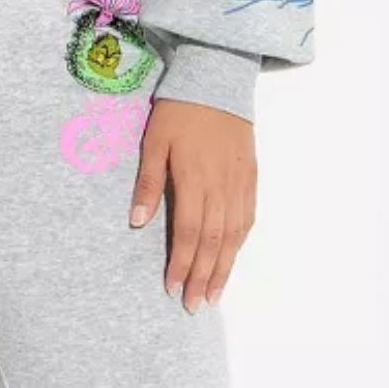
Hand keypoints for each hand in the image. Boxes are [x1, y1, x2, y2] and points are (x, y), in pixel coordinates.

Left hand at [129, 98, 256, 311]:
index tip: (173, 288)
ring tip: (214, 295)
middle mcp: (221, 187)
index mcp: (194, 179)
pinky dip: (238, 243)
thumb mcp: (153, 141)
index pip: (188, 232)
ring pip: (233, 236)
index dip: (181, 263)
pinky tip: (231, 258)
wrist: (218, 80)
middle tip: (195, 307)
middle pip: (213, 242)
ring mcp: (240, 184)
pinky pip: (247, 219)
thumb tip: (137, 221)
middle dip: (203, 277)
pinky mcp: (251, 177)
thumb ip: (148, 182)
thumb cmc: (179, 111)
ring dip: (223, 268)